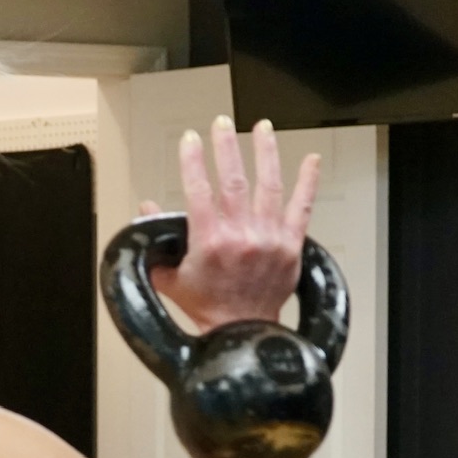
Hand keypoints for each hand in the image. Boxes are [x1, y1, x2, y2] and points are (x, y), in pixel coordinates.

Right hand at [146, 117, 321, 331]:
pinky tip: (311, 161)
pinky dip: (308, 182)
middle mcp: (242, 237)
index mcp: (210, 242)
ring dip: (266, 152)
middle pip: (233, 180)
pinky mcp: (291, 246)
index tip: (189, 140)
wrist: (242, 333)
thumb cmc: (207, 308)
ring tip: (262, 128)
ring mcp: (270, 239)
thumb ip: (156, 243)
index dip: (192, 160)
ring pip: (268, 185)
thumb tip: (147, 209)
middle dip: (226, 147)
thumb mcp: (170, 278)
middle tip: (221, 124)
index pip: (198, 189)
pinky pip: (302, 207)